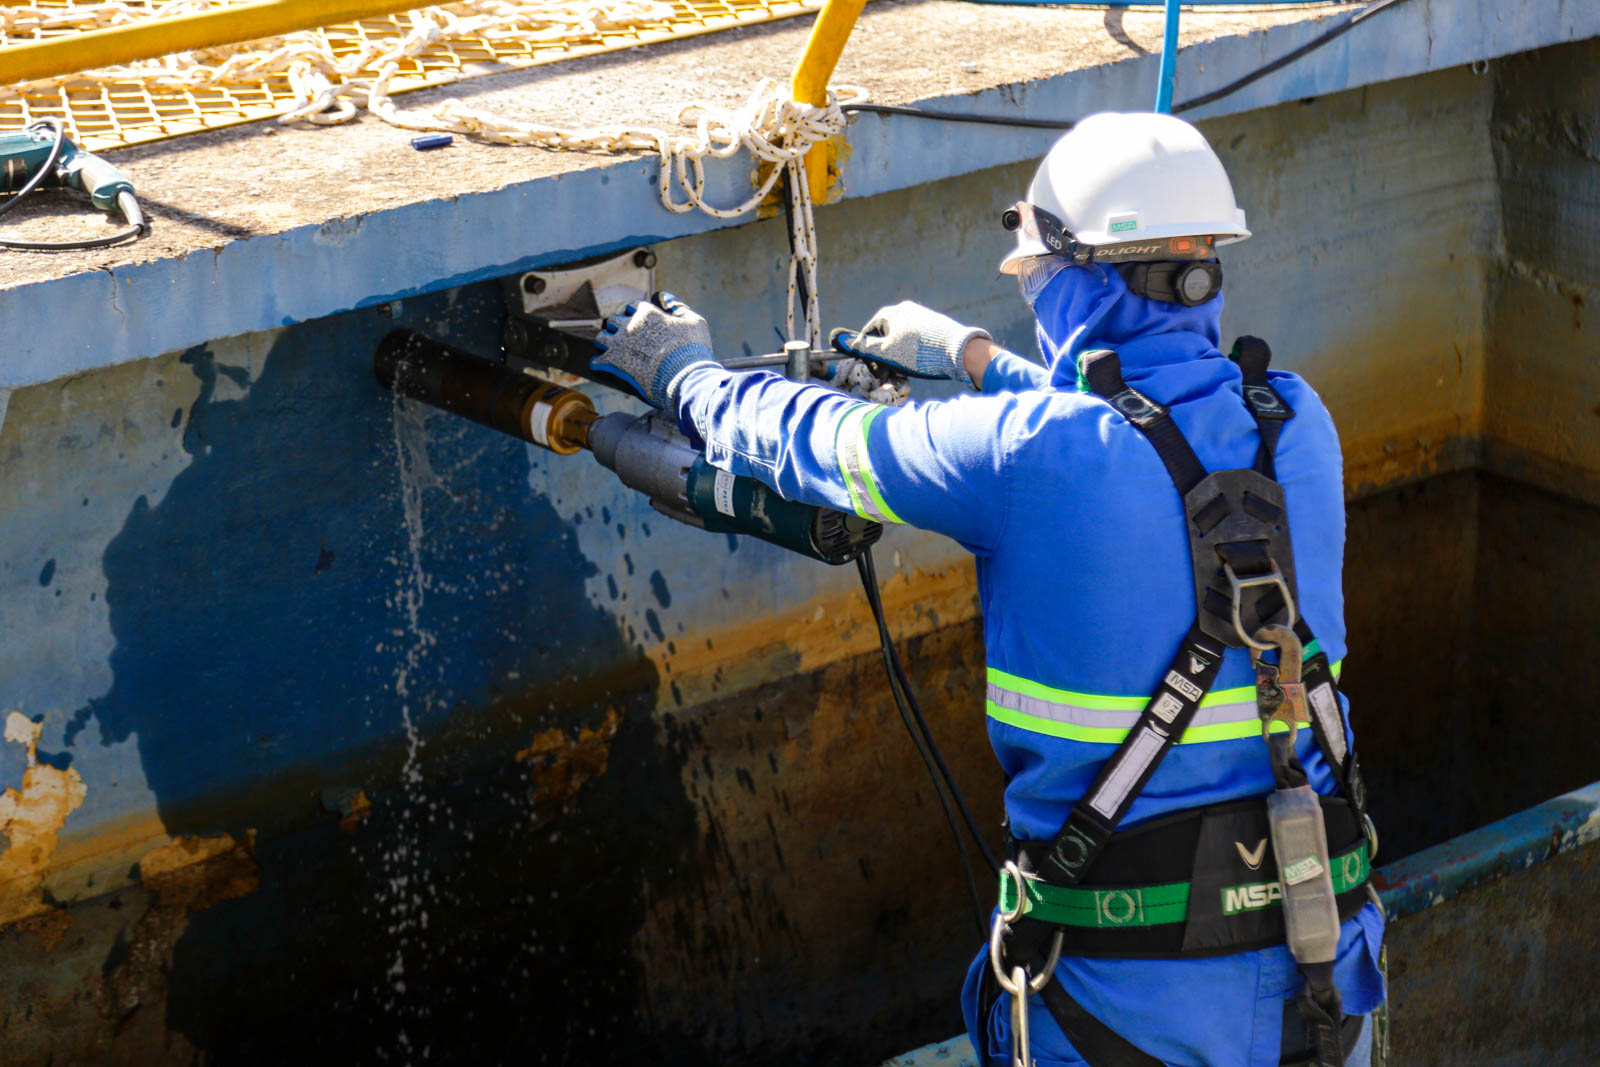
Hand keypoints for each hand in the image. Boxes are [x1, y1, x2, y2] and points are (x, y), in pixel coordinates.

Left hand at [592, 292, 715, 407]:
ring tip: (608, 347)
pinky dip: (597, 362)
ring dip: (605, 341)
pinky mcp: (615, 363)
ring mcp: (620, 344)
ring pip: (602, 337)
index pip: (634, 306)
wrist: (684, 377)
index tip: (638, 320)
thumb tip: (664, 297)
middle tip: (622, 334)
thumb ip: (679, 307)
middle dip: (618, 326)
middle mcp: (630, 325)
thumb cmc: (693, 350)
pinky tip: (598, 364)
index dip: (636, 313)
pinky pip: (597, 360)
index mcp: (648, 314)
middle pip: (614, 320)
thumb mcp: (695, 322)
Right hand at [830, 301, 990, 386]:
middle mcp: (905, 310)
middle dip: (884, 356)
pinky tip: (920, 365)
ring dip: (898, 357)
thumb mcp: (886, 352)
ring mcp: (921, 316)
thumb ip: (862, 347)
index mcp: (890, 313)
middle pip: (885, 336)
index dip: (867, 353)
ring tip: (906, 372)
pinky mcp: (935, 325)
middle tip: (889, 374)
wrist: (958, 351)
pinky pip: (916, 341)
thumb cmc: (917, 352)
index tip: (873, 369)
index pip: (868, 333)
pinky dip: (913, 353)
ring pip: (901, 340)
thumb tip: (838, 338)